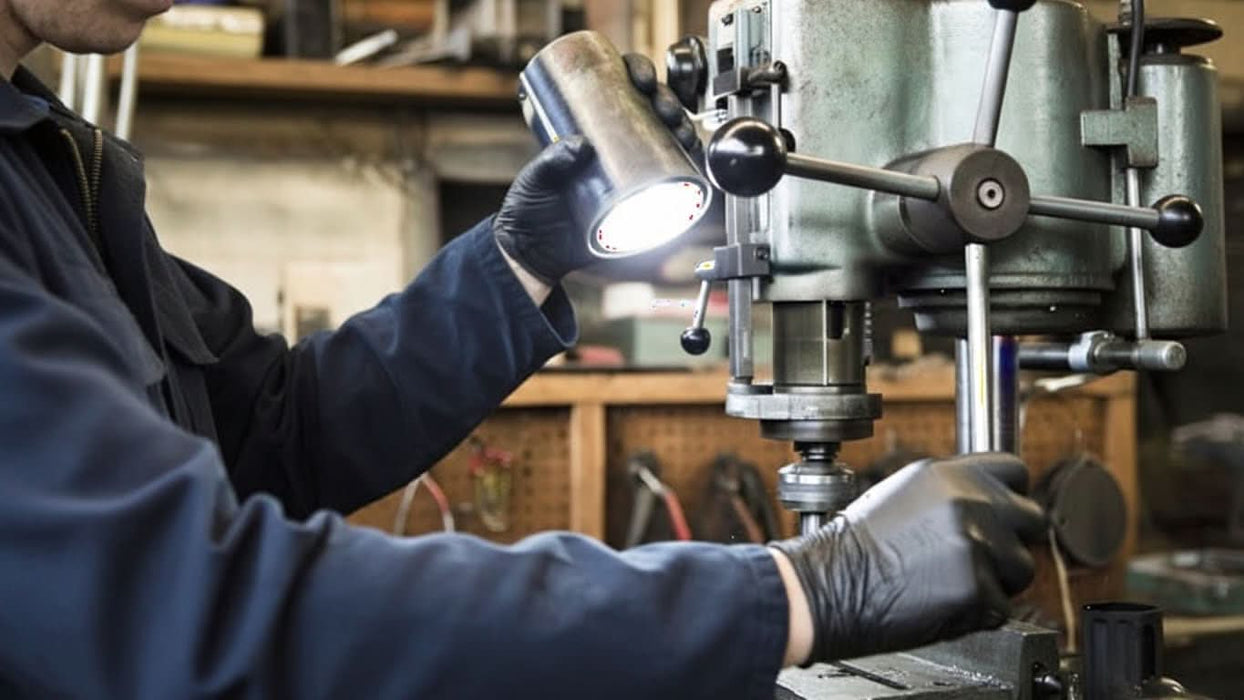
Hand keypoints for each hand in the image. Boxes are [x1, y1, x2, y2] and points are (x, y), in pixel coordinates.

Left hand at [495, 54, 703, 283]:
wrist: (537, 256)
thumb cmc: (529, 213)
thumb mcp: (534, 181)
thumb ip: (549, 164)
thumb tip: (578, 145)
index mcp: (589, 128)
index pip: (620, 87)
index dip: (638, 72)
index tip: (642, 77)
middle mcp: (614, 145)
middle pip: (650, 109)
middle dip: (667, 100)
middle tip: (665, 108)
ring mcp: (630, 172)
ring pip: (667, 138)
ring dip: (684, 127)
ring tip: (681, 130)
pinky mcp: (641, 201)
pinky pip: (673, 179)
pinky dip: (690, 165)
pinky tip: (695, 155)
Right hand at [770, 454, 1046, 663]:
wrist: (830, 584)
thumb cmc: (858, 546)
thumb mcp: (905, 493)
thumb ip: (953, 491)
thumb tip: (990, 498)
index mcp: (950, 474)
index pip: (1016, 470)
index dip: (1012, 496)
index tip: (1003, 514)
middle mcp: (968, 502)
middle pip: (1032, 519)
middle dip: (1010, 541)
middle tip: (977, 557)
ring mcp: (976, 544)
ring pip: (1022, 567)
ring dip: (998, 580)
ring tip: (952, 581)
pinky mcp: (976, 587)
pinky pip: (1002, 606)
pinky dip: (979, 612)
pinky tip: (943, 601)